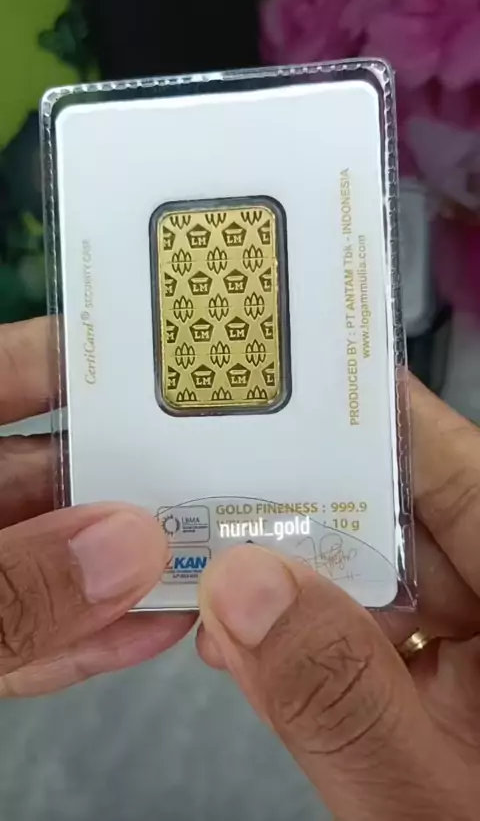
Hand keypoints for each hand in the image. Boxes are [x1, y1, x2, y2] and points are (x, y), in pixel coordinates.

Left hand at [0, 318, 194, 696]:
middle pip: (45, 473)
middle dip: (129, 476)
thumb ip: (11, 585)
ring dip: (128, 564)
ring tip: (211, 551)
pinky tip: (155, 624)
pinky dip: (88, 635)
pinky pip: (31, 637)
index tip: (152, 359)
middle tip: (217, 469)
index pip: (0, 380)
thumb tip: (128, 547)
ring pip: (52, 561)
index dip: (66, 359)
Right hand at [197, 377, 479, 819]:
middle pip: (395, 513)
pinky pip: (363, 624)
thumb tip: (244, 588)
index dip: (372, 417)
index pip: (453, 469)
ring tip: (209, 569)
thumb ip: (337, 694)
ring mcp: (467, 631)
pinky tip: (248, 639)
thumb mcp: (417, 794)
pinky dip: (302, 632)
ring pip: (368, 569)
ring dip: (287, 577)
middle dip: (299, 508)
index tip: (288, 385)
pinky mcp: (437, 666)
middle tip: (213, 489)